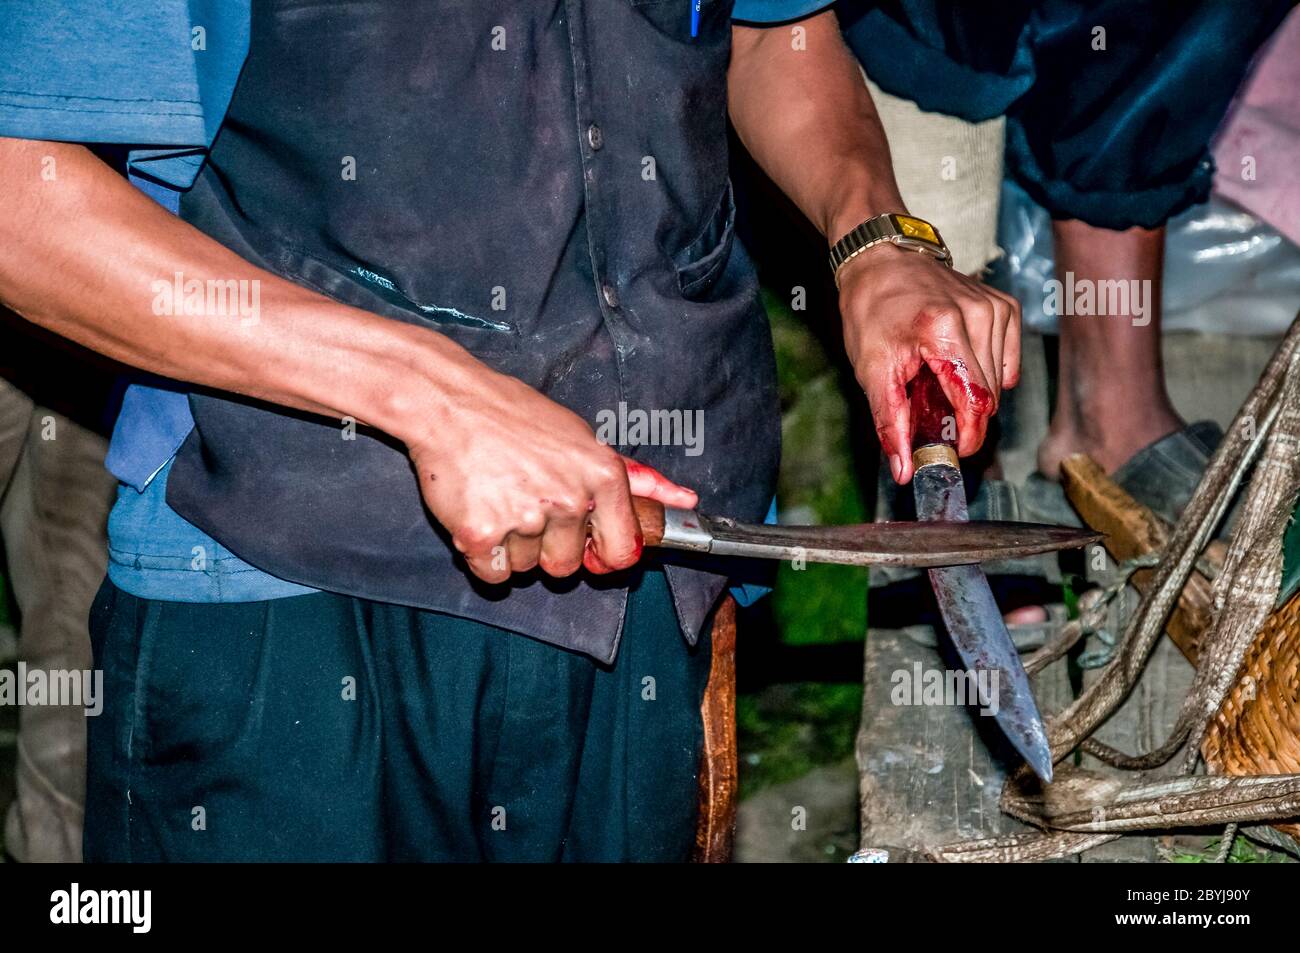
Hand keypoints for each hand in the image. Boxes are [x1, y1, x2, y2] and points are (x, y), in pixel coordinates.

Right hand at [404, 368, 696, 582]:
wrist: (448, 402)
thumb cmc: (515, 417)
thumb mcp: (582, 438)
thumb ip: (635, 476)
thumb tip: (685, 500)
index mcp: (602, 476)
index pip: (624, 552)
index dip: (603, 558)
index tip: (587, 549)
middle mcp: (569, 499)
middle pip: (568, 567)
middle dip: (547, 546)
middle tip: (525, 502)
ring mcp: (526, 518)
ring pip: (528, 568)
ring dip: (512, 545)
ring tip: (498, 496)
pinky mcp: (482, 534)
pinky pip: (493, 575)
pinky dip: (483, 555)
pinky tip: (477, 512)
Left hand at [837, 244, 1020, 483]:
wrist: (881, 258)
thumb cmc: (871, 309)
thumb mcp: (870, 369)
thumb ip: (890, 422)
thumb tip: (904, 469)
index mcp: (943, 330)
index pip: (975, 401)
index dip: (969, 436)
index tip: (954, 452)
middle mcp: (977, 315)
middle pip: (989, 395)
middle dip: (964, 416)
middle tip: (932, 414)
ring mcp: (995, 307)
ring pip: (1000, 381)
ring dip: (973, 393)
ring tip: (938, 380)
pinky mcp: (1004, 304)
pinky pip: (1009, 358)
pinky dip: (990, 372)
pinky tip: (962, 365)